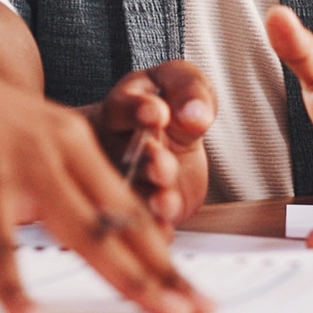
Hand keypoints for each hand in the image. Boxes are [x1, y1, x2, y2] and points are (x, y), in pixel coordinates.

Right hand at [0, 36, 208, 312]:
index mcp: (64, 137)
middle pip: (123, 220)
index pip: (125, 201)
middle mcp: (55, 148)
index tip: (185, 285)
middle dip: (163, 271)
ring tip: (154, 310)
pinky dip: (15, 284)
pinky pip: (4, 246)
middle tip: (195, 307)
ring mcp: (21, 163)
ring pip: (89, 232)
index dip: (159, 248)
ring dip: (126, 278)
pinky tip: (26, 312)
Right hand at [85, 62, 214, 225]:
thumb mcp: (182, 83)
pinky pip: (146, 219)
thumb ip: (189, 90)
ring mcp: (130, 178)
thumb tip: (193, 113)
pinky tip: (166, 229)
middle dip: (148, 161)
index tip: (157, 112)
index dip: (138, 110)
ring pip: (134, 192)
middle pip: (127, 155)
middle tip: (162, 163)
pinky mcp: (144, 206)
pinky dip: (156, 226)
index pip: (123, 107)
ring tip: (166, 200)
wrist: (168, 136)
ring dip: (150, 198)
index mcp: (123, 110)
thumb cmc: (171, 105)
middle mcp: (120, 146)